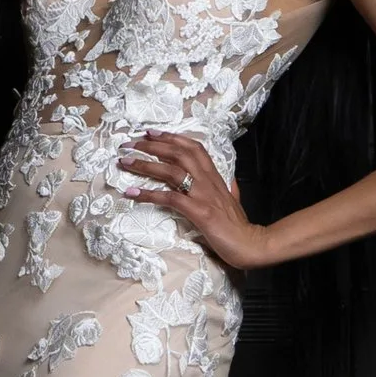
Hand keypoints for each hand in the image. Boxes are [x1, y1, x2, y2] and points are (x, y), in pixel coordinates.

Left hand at [114, 131, 272, 269]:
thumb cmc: (240, 226)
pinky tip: (133, 194)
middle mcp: (208, 180)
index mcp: (215, 177)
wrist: (250, 243)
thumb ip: (230, 190)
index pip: (193, 148)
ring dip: (145, 165)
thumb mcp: (235, 202)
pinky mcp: (199, 211)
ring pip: (171, 171)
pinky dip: (149, 194)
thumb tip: (231, 183)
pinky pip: (170, 198)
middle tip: (130, 143)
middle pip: (178, 153)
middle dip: (152, 145)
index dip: (172, 138)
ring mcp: (203, 195)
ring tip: (125, 162)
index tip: (152, 133)